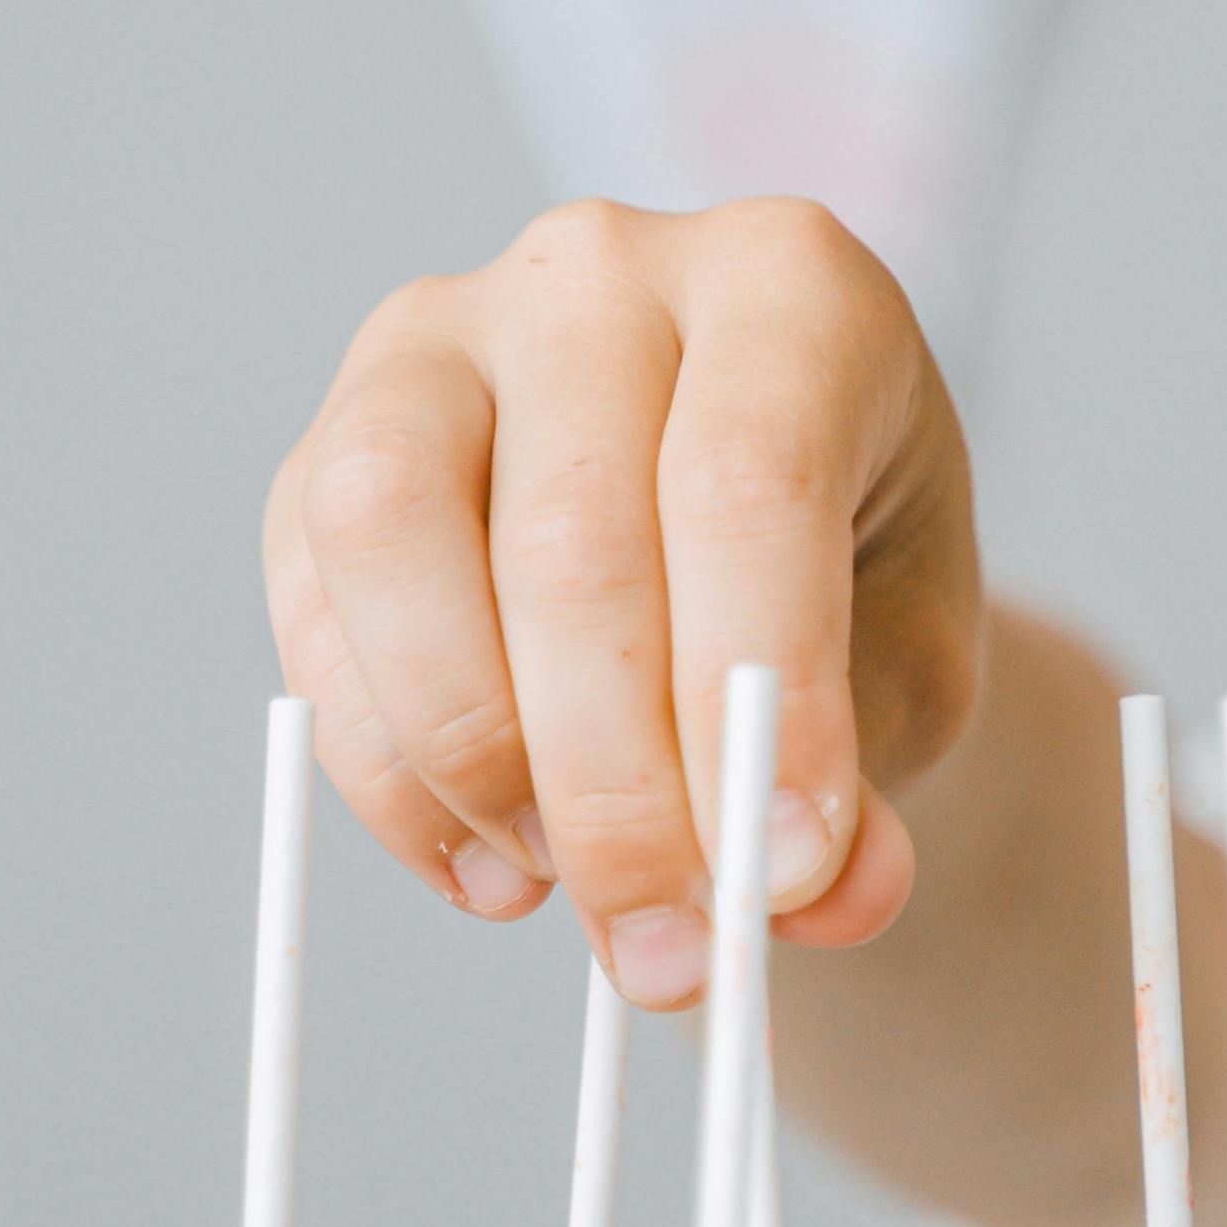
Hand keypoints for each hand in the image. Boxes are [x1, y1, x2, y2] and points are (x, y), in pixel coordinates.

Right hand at [264, 201, 981, 1005]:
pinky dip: (387, 771)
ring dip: (469, 750)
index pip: (750, 479)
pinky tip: (487, 868)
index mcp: (788, 282)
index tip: (778, 874)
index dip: (756, 693)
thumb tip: (824, 899)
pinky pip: (317, 609)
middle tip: (671, 953)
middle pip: (572, 532)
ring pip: (390, 528)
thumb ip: (869, 777)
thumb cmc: (846, 584)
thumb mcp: (908, 680)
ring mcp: (440, 340)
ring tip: (559, 888)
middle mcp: (600, 274)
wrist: (741, 555)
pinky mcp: (329, 445)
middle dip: (619, 787)